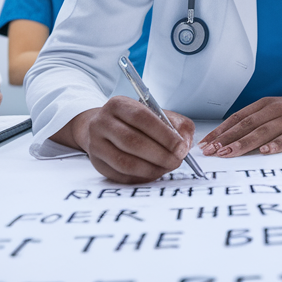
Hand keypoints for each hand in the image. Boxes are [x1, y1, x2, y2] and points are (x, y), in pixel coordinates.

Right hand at [68, 96, 194, 183]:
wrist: (104, 128)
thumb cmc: (135, 122)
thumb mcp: (156, 114)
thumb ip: (177, 124)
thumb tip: (185, 143)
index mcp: (118, 104)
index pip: (142, 118)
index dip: (164, 135)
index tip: (181, 147)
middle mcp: (102, 122)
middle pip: (132, 142)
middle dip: (160, 155)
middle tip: (177, 161)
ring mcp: (96, 144)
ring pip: (125, 162)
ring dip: (152, 169)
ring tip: (167, 168)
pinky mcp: (97, 163)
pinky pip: (121, 176)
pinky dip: (142, 177)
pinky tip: (154, 173)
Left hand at [200, 90, 281, 157]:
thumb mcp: (273, 110)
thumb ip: (255, 121)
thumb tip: (228, 137)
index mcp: (264, 104)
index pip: (237, 118)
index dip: (220, 131)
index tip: (206, 143)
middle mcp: (274, 109)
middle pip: (246, 125)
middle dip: (226, 139)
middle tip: (212, 151)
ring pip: (262, 132)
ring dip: (244, 144)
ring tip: (229, 153)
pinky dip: (276, 145)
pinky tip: (265, 151)